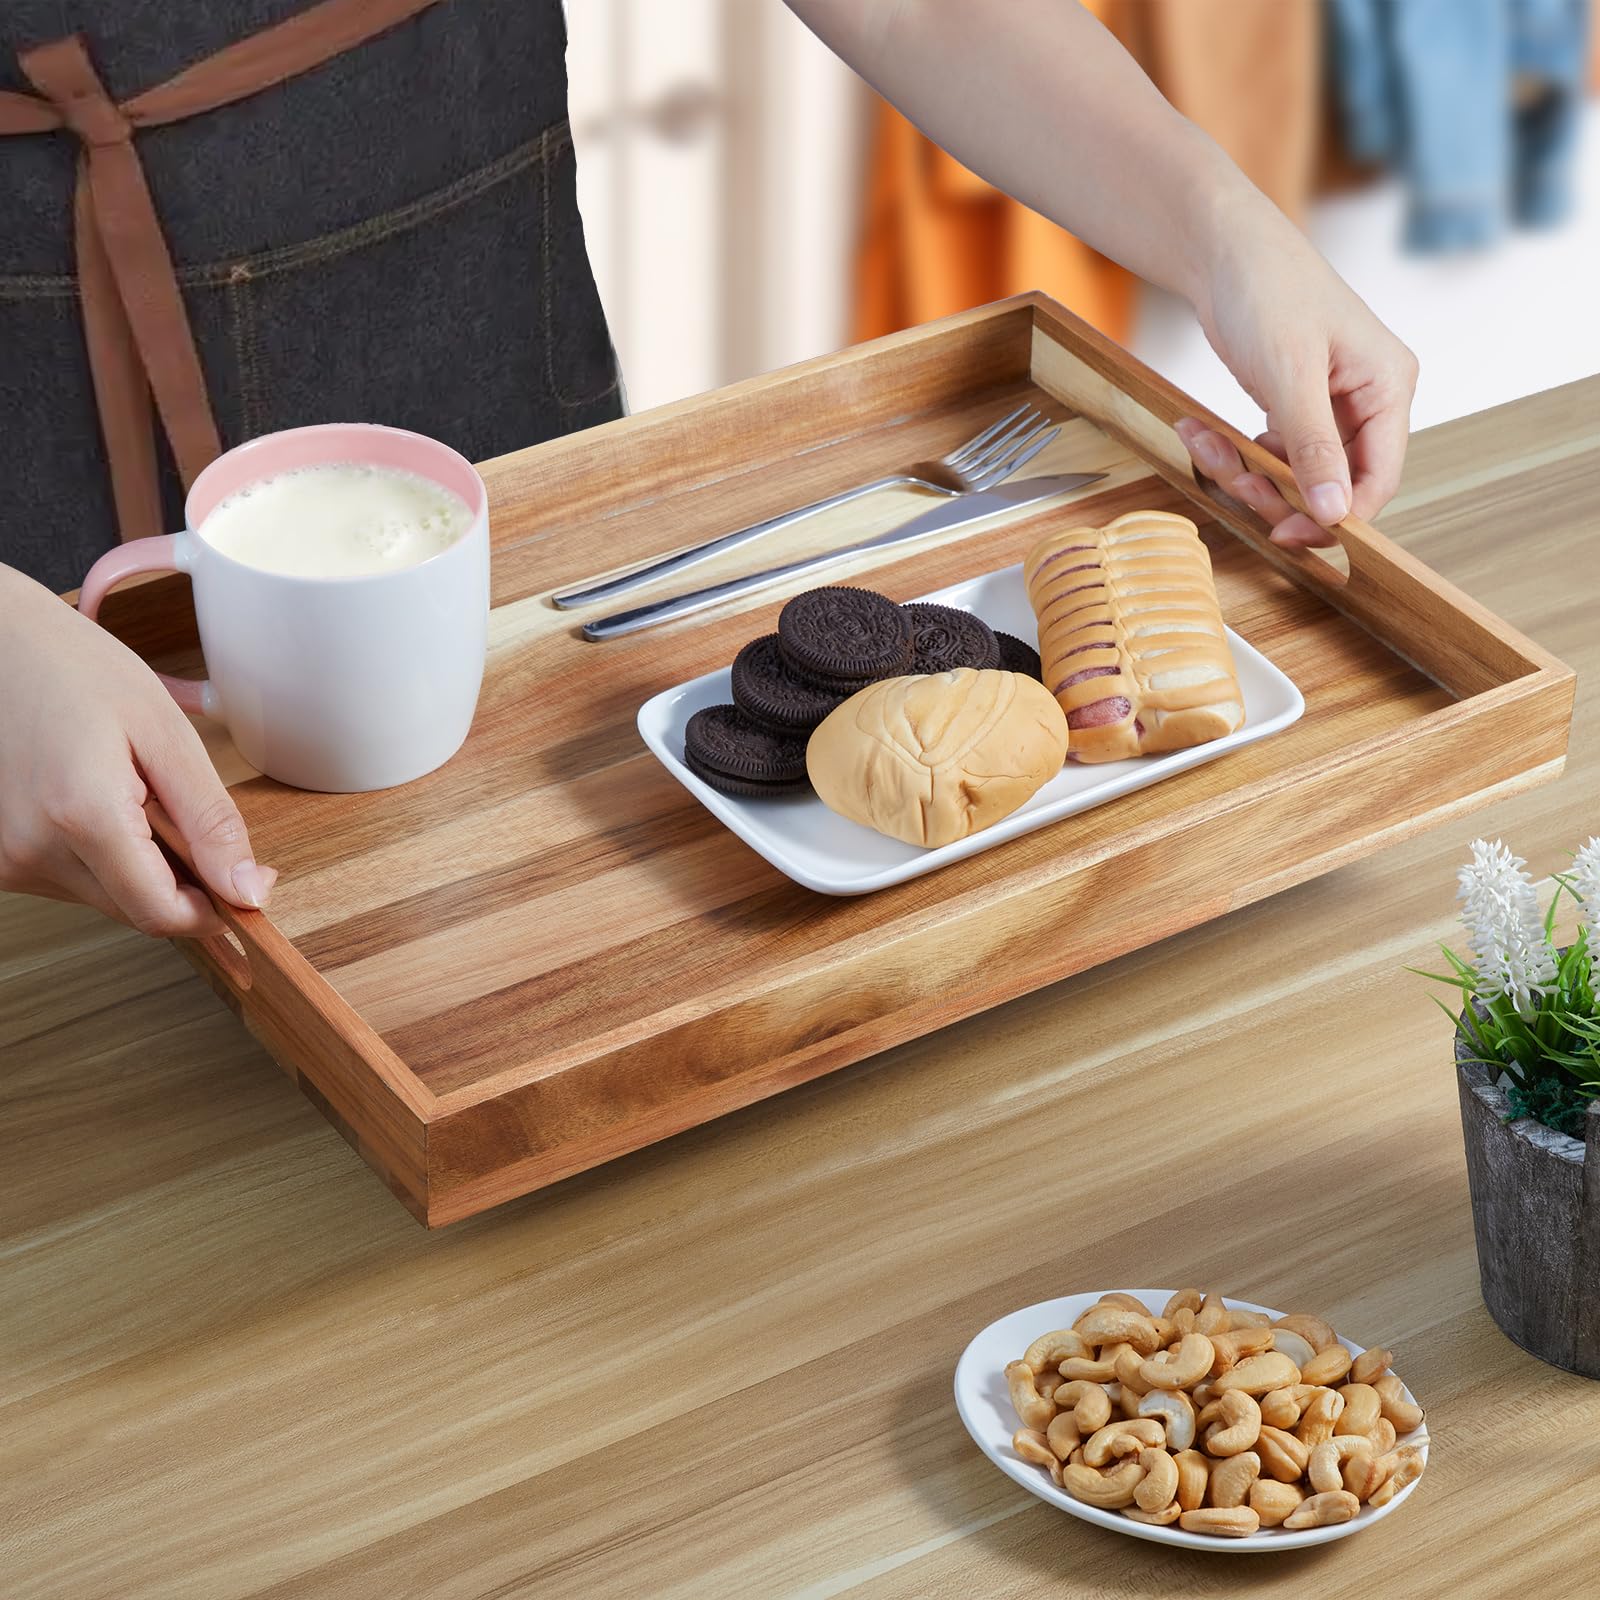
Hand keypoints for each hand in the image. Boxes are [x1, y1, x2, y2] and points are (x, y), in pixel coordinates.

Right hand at [0, 564, 274, 934]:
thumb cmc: (74, 669)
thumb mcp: (165, 734)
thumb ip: (211, 822)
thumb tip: (245, 889)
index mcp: (79, 816)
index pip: (161, 914)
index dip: (215, 912)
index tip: (248, 885)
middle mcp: (29, 849)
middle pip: (136, 910)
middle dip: (184, 883)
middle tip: (190, 817)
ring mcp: (3, 857)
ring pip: (106, 898)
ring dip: (141, 867)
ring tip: (134, 794)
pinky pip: (73, 879)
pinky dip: (104, 855)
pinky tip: (102, 802)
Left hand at [1176, 204, 1418, 547]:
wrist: (1224, 251)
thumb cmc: (1268, 292)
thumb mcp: (1290, 374)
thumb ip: (1314, 447)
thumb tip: (1336, 514)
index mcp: (1388, 387)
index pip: (1380, 478)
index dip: (1337, 517)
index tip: (1288, 534)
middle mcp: (1368, 401)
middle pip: (1334, 485)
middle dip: (1279, 493)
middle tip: (1235, 483)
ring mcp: (1329, 406)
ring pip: (1293, 476)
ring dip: (1246, 473)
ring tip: (1204, 444)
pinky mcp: (1292, 408)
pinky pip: (1267, 454)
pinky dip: (1232, 453)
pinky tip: (1199, 433)